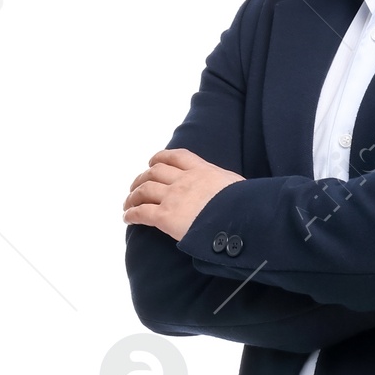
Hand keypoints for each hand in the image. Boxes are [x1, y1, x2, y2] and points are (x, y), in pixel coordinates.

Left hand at [123, 148, 243, 240]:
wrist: (241, 218)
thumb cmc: (246, 206)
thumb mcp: (238, 187)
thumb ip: (227, 187)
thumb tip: (234, 195)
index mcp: (203, 171)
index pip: (177, 157)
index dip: (161, 158)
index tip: (153, 161)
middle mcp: (185, 180)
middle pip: (155, 172)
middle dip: (142, 178)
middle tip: (136, 186)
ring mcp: (174, 197)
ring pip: (144, 190)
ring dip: (133, 196)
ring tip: (128, 204)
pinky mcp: (166, 217)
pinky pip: (141, 213)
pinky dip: (131, 214)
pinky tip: (127, 218)